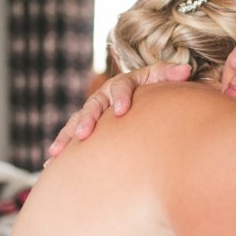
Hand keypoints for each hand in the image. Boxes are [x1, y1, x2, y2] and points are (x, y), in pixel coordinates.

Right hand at [47, 63, 191, 158]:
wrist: (139, 98)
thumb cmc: (152, 90)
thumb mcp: (161, 79)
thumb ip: (170, 74)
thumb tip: (186, 70)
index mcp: (124, 84)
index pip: (122, 87)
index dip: (122, 97)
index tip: (122, 111)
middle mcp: (104, 96)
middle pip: (93, 106)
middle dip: (87, 119)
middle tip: (85, 134)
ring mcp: (92, 112)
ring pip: (76, 122)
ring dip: (66, 137)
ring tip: (55, 152)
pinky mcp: (85, 127)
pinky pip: (70, 137)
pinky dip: (61, 149)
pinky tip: (49, 165)